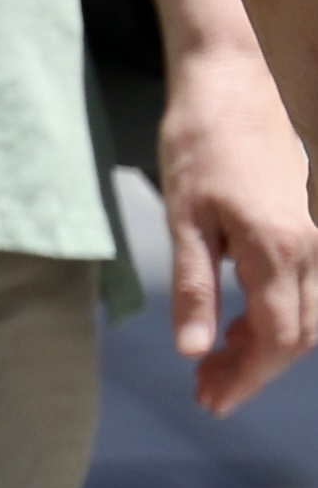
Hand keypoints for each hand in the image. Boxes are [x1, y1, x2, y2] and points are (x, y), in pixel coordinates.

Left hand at [165, 54, 317, 419]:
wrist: (232, 87)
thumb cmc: (199, 146)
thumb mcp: (182, 219)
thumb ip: (194, 287)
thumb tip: (194, 350)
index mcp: (279, 250)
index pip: (278, 338)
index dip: (248, 377)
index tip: (212, 400)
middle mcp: (310, 248)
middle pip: (297, 334)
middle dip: (254, 370)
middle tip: (204, 391)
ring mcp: (314, 236)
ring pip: (303, 314)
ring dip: (261, 346)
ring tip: (210, 367)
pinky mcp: (305, 227)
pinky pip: (300, 289)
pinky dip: (268, 316)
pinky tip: (229, 326)